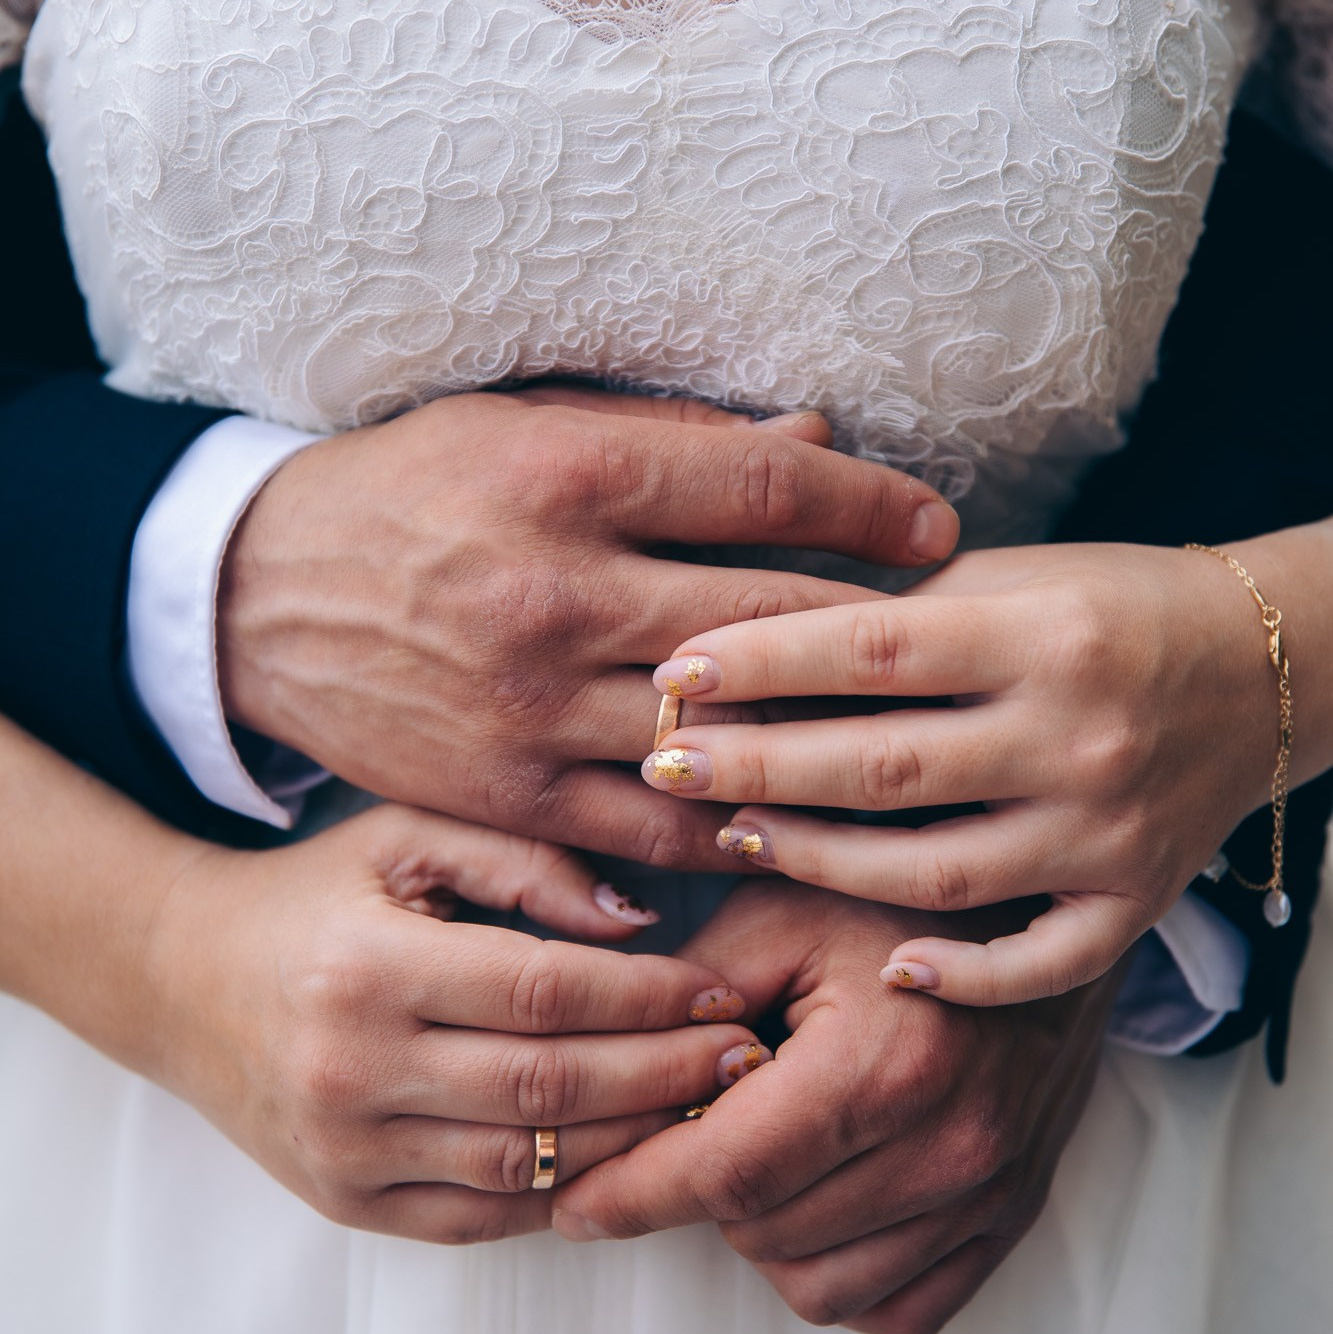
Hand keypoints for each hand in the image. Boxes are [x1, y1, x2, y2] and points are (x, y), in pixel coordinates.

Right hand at [143, 804, 761, 1242]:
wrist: (182, 979)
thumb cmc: (310, 894)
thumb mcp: (404, 836)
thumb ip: (522, 862)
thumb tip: (635, 920)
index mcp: (369, 968)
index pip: (546, 991)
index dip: (650, 996)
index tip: (721, 990)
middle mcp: (352, 1069)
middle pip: (550, 1085)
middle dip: (666, 1073)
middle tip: (743, 1055)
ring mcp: (346, 1151)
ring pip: (529, 1164)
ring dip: (634, 1140)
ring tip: (706, 1106)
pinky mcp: (347, 1200)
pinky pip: (483, 1213)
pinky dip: (566, 1190)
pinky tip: (626, 1156)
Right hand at [217, 385, 956, 868]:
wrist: (265, 599)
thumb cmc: (409, 492)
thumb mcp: (522, 427)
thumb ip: (671, 436)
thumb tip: (813, 434)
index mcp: (566, 480)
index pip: (765, 486)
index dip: (871, 503)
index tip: (936, 527)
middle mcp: (555, 597)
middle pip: (771, 622)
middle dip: (879, 631)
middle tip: (948, 641)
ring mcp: (531, 711)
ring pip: (726, 743)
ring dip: (826, 745)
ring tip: (901, 743)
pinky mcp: (507, 797)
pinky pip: (652, 836)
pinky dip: (736, 831)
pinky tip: (798, 822)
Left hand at [552, 883, 1118, 1330]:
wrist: (1030, 916)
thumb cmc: (893, 903)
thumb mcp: (781, 909)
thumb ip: (691, 992)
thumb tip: (606, 1075)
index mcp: (884, 1063)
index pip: (728, 1171)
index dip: (634, 1192)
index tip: (574, 1202)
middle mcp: (950, 1145)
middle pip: (762, 1232)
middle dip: (699, 1187)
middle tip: (697, 1115)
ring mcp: (988, 1193)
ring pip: (817, 1286)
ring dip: (764, 1229)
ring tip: (766, 1139)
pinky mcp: (1008, 1218)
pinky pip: (892, 1309)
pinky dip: (834, 1267)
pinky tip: (819, 1191)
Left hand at [640, 541, 1277, 1001]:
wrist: (1258, 667)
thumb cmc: (1102, 606)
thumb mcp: (1003, 578)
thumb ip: (893, 615)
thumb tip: (753, 645)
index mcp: (1043, 634)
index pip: (873, 652)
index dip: (763, 661)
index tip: (674, 673)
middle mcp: (1079, 735)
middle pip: (885, 767)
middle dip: (757, 769)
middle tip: (664, 765)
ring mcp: (1111, 830)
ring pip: (938, 873)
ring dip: (821, 862)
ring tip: (734, 837)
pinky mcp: (1138, 899)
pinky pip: (1044, 961)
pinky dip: (966, 975)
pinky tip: (891, 964)